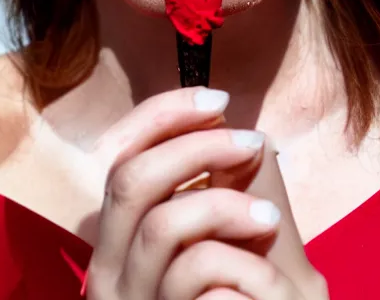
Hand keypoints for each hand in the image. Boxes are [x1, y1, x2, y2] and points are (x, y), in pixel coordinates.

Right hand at [87, 88, 327, 299]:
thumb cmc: (240, 283)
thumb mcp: (219, 223)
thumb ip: (214, 175)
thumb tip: (221, 119)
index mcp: (119, 229)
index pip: (118, 153)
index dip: (161, 115)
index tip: (215, 98)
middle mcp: (108, 263)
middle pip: (130, 179)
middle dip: (196, 147)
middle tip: (251, 142)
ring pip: (163, 225)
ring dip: (225, 207)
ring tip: (270, 216)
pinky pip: (198, 278)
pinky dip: (242, 266)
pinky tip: (264, 278)